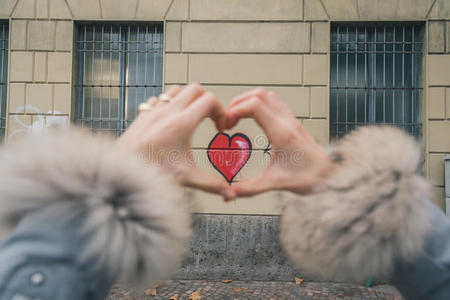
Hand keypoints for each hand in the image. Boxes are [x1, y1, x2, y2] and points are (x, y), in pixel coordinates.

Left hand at [117, 83, 235, 199]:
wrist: (122, 173)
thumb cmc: (151, 174)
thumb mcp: (187, 179)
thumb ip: (212, 184)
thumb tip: (229, 194)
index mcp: (181, 124)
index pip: (209, 100)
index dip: (221, 111)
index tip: (220, 127)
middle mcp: (167, 113)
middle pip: (196, 89)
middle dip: (207, 101)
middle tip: (209, 118)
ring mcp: (153, 111)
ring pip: (176, 90)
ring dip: (188, 99)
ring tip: (192, 117)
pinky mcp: (142, 115)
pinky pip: (158, 98)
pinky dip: (168, 103)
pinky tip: (170, 120)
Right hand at [226, 88, 335, 197]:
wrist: (330, 175)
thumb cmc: (309, 177)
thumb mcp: (275, 183)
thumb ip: (250, 188)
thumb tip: (230, 193)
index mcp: (281, 133)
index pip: (254, 106)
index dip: (235, 110)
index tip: (227, 124)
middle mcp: (286, 122)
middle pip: (259, 94)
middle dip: (238, 103)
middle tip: (229, 119)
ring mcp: (291, 119)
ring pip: (267, 95)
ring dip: (248, 101)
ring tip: (238, 117)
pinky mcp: (292, 122)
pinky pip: (274, 102)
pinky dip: (259, 104)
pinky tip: (254, 119)